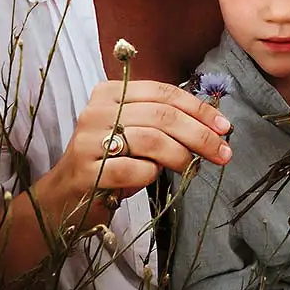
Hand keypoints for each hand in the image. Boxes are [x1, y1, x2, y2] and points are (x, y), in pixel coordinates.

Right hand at [37, 80, 232, 230]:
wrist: (64, 197)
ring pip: (150, 140)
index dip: (199, 110)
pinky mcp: (84, 171)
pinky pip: (132, 169)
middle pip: (162, 116)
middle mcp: (96, 110)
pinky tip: (151, 178)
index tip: (225, 127)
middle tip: (223, 153)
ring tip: (190, 168)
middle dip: (200, 135)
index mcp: (111, 92)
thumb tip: (215, 127)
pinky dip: (150, 174)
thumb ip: (165, 122)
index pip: (165, 93)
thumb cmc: (110, 162)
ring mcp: (87, 140)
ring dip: (180, 155)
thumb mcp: (136, 133)